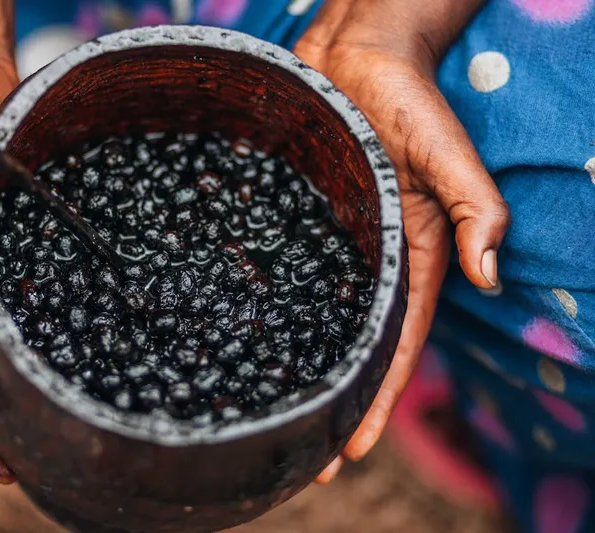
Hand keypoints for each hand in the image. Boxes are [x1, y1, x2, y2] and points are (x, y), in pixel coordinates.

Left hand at [294, 0, 509, 482]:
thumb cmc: (408, 99)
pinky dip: (268, 313)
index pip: (397, 341)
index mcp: (413, 254)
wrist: (354, 55)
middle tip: (308, 461)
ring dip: (299, 369)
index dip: (379, 397)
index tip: (356, 449)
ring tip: (270, 416)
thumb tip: (491, 274)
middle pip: (352, 344)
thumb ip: (478, 209)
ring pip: (313, 319)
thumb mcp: (451, 153)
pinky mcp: (295, 219)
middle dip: (336, 402)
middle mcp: (369, 258)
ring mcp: (329, 242)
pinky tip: (241, 342)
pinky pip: (281, 275)